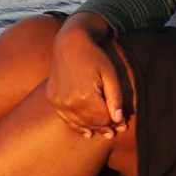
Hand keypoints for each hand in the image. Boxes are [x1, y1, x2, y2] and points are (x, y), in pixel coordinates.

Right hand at [46, 15, 126, 138]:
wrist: (70, 43)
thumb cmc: (94, 57)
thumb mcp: (110, 75)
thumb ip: (115, 98)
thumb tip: (119, 120)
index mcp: (85, 96)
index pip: (103, 120)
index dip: (115, 123)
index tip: (123, 125)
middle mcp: (69, 102)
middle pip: (91, 123)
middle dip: (105, 128)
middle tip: (114, 132)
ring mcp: (58, 101)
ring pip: (78, 123)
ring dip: (91, 127)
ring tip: (104, 132)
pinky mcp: (52, 99)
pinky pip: (65, 118)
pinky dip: (77, 125)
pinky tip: (86, 131)